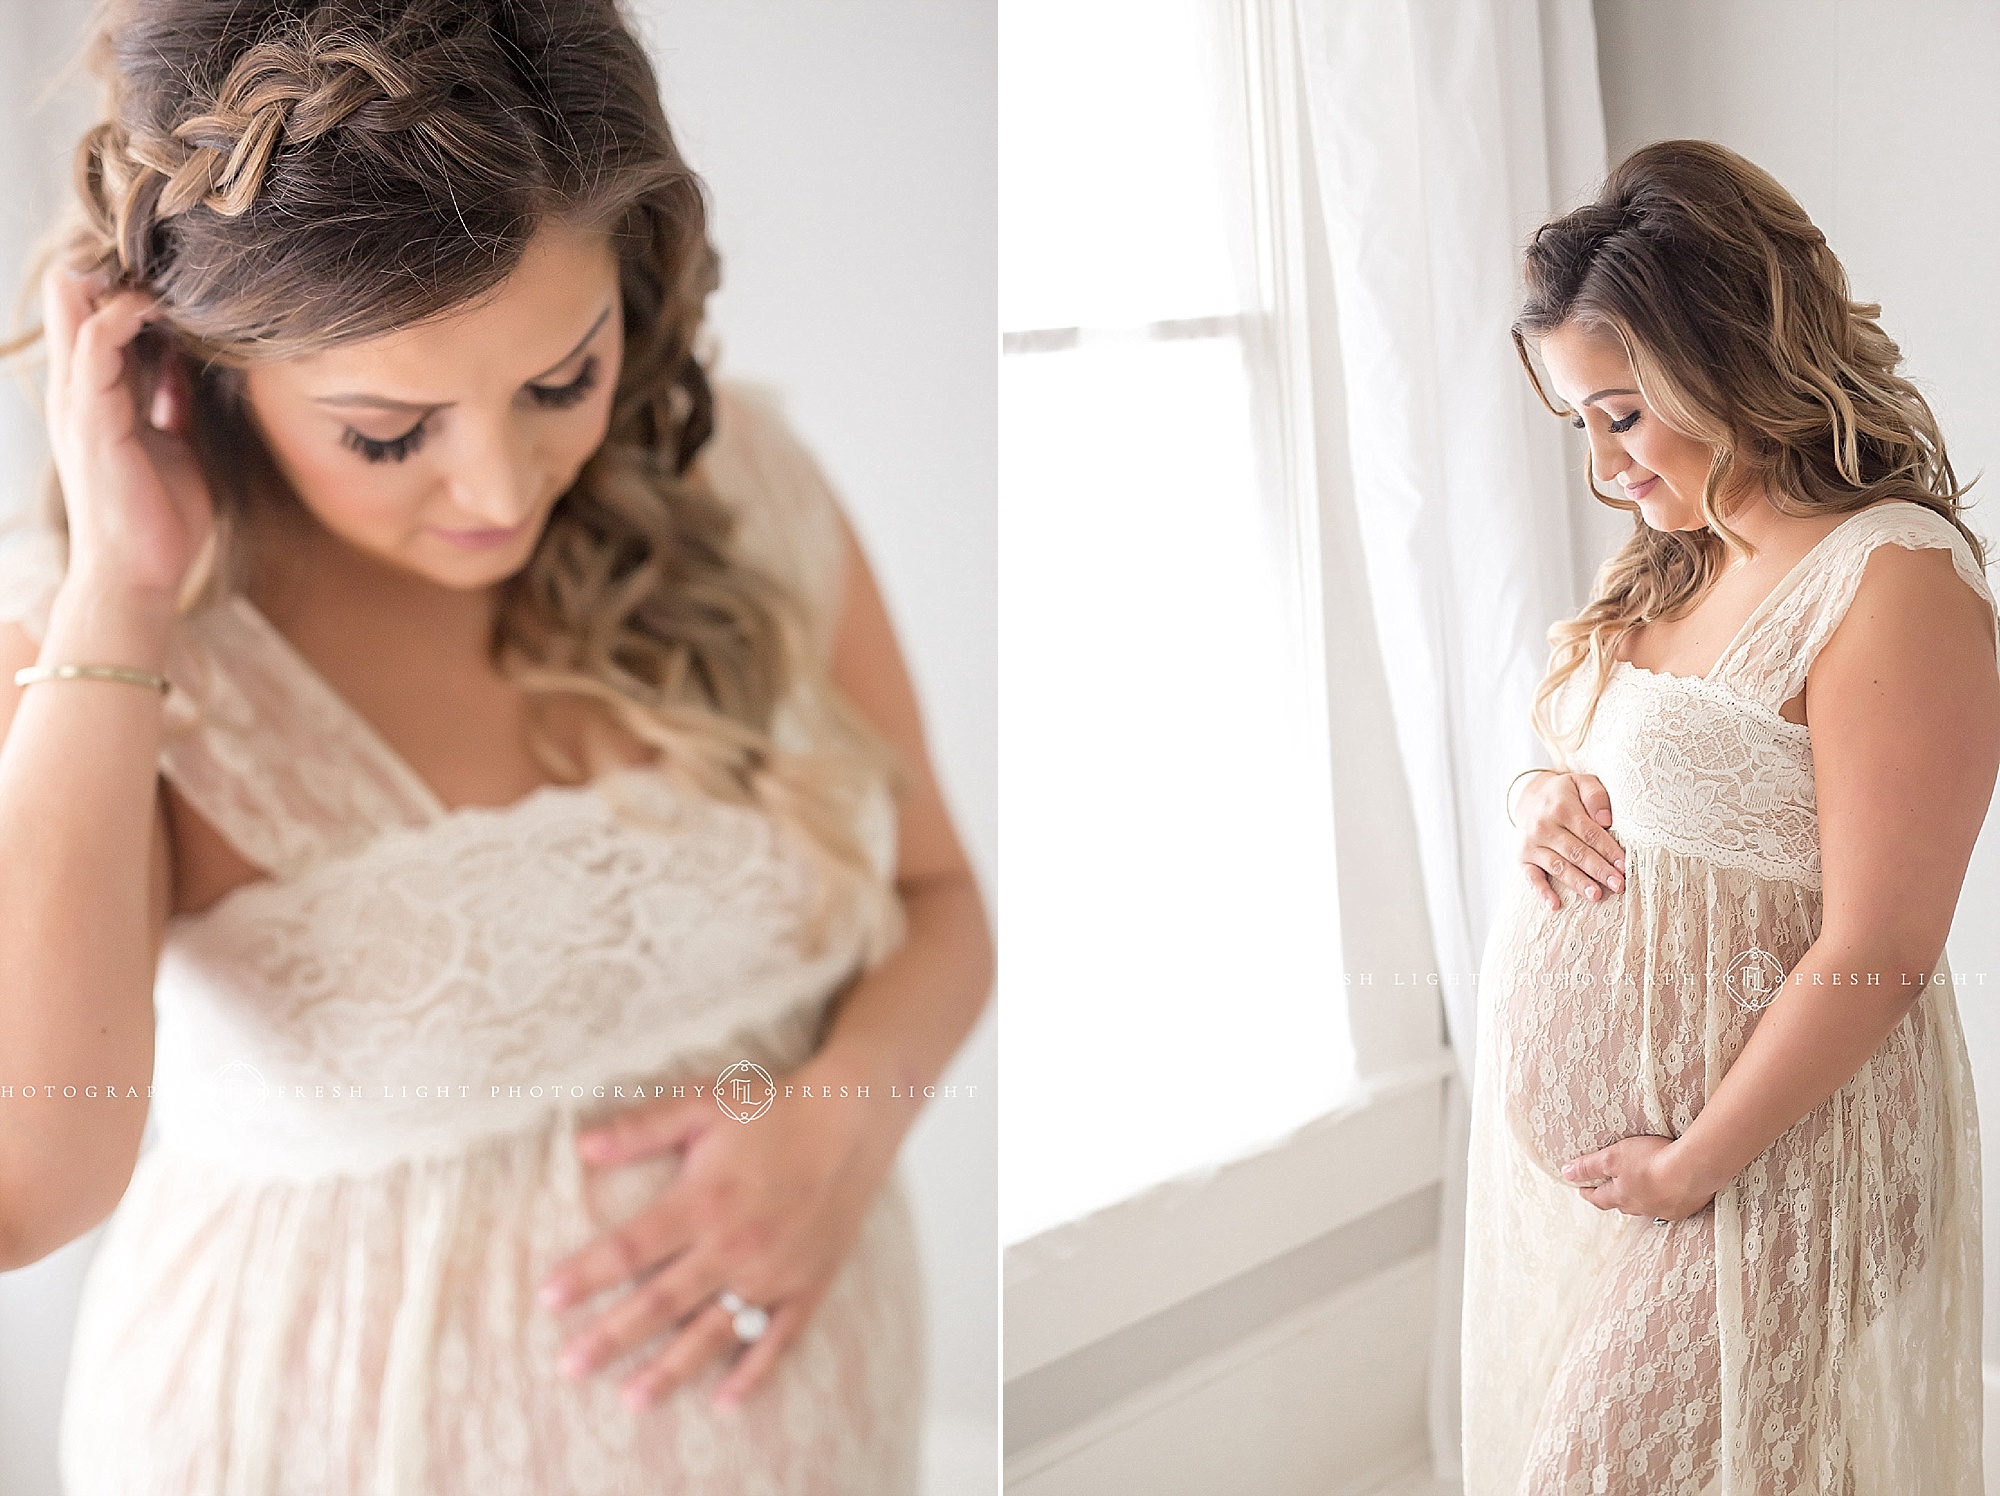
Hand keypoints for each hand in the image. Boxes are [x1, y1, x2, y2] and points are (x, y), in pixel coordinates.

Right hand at [40, 263, 213, 600]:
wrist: (140, 575)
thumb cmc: (159, 516)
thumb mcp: (175, 442)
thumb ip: (171, 398)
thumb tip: (186, 358)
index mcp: (96, 394)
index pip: (89, 312)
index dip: (122, 279)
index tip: (170, 263)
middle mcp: (78, 390)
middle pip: (69, 297)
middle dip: (112, 265)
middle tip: (163, 250)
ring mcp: (79, 404)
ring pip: (74, 310)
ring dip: (117, 281)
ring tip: (158, 264)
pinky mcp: (92, 421)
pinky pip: (94, 350)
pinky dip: (120, 318)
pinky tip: (152, 304)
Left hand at [536, 1056, 903, 1411]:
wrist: (853, 1118)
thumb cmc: (773, 1108)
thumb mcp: (704, 1103)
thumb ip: (643, 1126)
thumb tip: (582, 1145)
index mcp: (705, 1200)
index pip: (632, 1247)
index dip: (587, 1274)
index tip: (547, 1299)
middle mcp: (736, 1244)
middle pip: (662, 1301)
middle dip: (612, 1337)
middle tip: (569, 1368)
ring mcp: (773, 1271)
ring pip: (713, 1332)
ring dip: (671, 1368)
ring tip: (632, 1400)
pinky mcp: (807, 1284)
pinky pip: (777, 1340)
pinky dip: (752, 1373)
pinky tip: (724, 1401)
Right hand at [1514, 769, 1626, 911]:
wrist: (1528, 796)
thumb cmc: (1564, 793)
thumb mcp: (1581, 782)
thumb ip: (1595, 796)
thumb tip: (1606, 820)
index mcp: (1562, 807)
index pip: (1590, 833)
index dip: (1608, 850)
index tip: (1625, 865)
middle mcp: (1544, 826)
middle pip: (1576, 852)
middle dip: (1599, 870)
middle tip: (1618, 885)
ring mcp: (1531, 844)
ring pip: (1558, 867)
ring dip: (1578, 883)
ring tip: (1596, 896)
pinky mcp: (1522, 857)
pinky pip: (1531, 877)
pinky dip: (1542, 892)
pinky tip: (1555, 905)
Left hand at [1560, 1134, 1715, 1220]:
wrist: (1694, 1169)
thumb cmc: (1651, 1160)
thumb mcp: (1613, 1157)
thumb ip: (1589, 1166)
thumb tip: (1566, 1173)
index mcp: (1622, 1196)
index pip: (1599, 1198)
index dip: (1589, 1193)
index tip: (1582, 1189)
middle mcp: (1642, 1207)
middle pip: (1623, 1205)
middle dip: (1613, 1198)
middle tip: (1608, 1192)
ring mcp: (1665, 1209)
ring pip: (1647, 1207)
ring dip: (1640, 1201)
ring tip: (1639, 1193)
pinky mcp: (1686, 1206)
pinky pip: (1671, 1206)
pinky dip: (1666, 1199)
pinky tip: (1670, 1193)